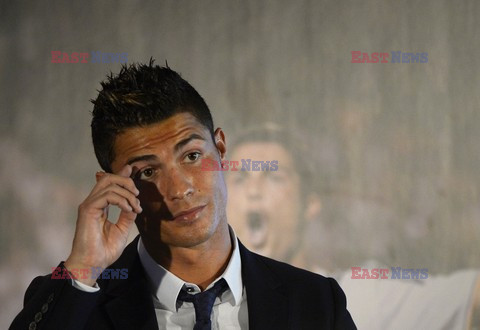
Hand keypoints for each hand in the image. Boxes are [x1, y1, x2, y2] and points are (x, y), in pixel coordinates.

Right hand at [64, 165, 141, 285]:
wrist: (92, 265)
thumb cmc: (103, 251)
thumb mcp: (122, 229)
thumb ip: (127, 214)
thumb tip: (134, 203)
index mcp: (99, 206)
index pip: (109, 183)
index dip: (121, 175)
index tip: (132, 170)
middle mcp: (93, 203)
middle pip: (108, 178)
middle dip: (126, 181)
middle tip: (138, 195)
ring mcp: (89, 205)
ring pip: (108, 184)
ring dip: (127, 193)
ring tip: (135, 206)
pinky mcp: (88, 210)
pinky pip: (107, 195)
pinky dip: (121, 200)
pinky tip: (128, 209)